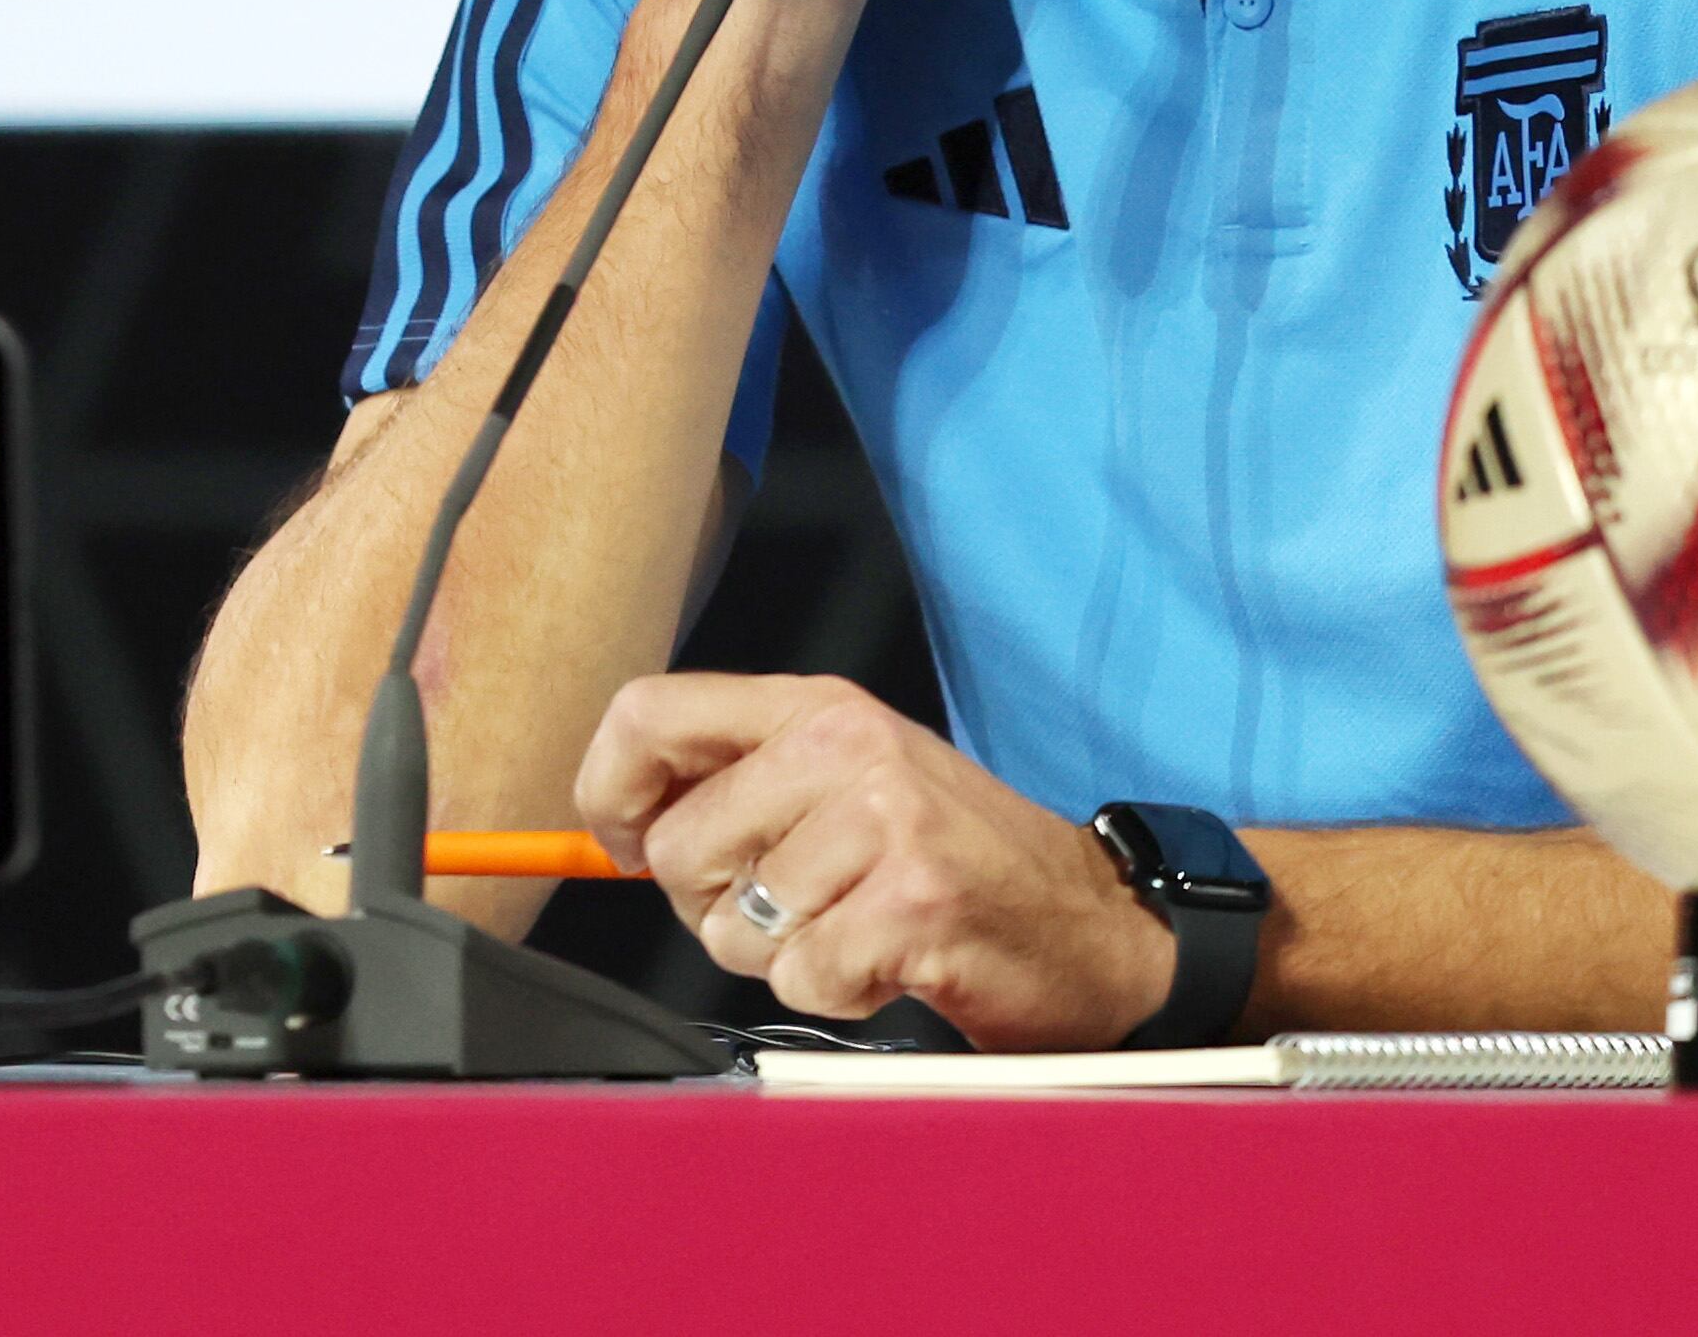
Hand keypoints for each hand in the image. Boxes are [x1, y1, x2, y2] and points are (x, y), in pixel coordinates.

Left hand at [575, 673, 1180, 1049]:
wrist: (1090, 924)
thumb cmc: (953, 859)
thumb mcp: (847, 782)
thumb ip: (739, 783)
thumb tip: (618, 825)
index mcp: (819, 705)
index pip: (649, 712)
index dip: (607, 789)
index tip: (627, 841)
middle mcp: (849, 744)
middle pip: (680, 843)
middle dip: (711, 905)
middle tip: (791, 907)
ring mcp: (886, 821)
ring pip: (736, 925)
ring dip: (785, 954)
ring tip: (858, 928)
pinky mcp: (913, 903)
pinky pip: (802, 977)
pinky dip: (836, 991)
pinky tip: (892, 961)